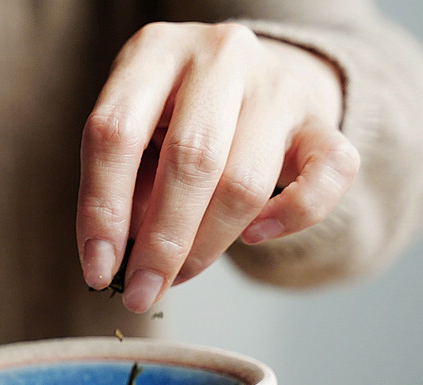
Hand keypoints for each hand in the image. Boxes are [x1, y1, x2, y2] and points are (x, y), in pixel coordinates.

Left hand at [77, 22, 359, 311]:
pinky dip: (291, 218)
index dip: (102, 211)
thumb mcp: (136, 138)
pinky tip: (254, 237)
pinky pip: (325, 177)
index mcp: (155, 52)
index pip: (116, 133)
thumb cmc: (176, 122)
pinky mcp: (319, 121)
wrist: (247, 83)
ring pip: (246, 182)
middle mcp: (220, 56)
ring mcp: (277, 85)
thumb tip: (115, 264)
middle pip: (191, 160)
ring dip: (207, 246)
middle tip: (141, 294)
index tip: (97, 272)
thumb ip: (124, 190)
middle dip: (161, 244)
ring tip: (181, 276)